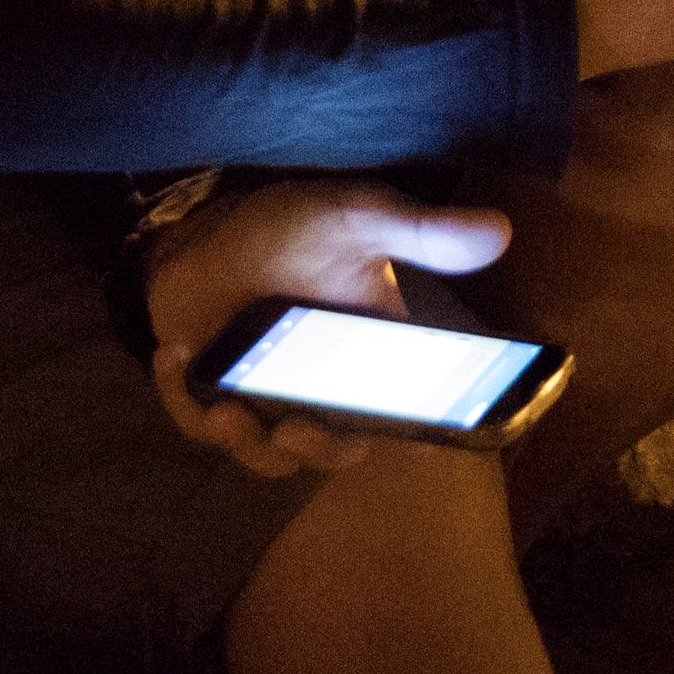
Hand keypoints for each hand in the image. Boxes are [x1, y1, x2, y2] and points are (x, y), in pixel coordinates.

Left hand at [144, 179, 511, 478]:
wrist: (205, 233)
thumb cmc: (287, 230)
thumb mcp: (354, 219)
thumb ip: (419, 233)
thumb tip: (500, 231)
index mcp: (369, 357)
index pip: (407, 411)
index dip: (418, 437)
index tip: (419, 445)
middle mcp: (324, 392)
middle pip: (338, 448)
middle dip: (320, 448)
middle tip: (295, 429)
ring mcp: (267, 402)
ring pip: (268, 454)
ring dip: (246, 442)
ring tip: (225, 412)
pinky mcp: (212, 400)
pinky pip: (200, 424)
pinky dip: (184, 401)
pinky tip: (173, 357)